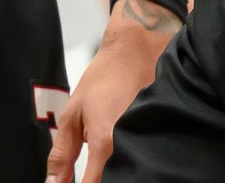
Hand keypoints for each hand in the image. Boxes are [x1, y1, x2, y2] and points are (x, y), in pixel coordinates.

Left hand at [48, 0, 180, 181]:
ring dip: (117, 174)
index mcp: (106, 144)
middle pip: (115, 182)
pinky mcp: (162, 144)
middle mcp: (131, 150)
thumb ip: (62, 154)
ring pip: (131, 175)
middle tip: (88, 172)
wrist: (137, 54)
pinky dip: (132, 167)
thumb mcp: (73, 115)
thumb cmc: (104, 80)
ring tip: (104, 160)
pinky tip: (123, 159)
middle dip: (99, 181)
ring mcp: (150, 148)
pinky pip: (145, 165)